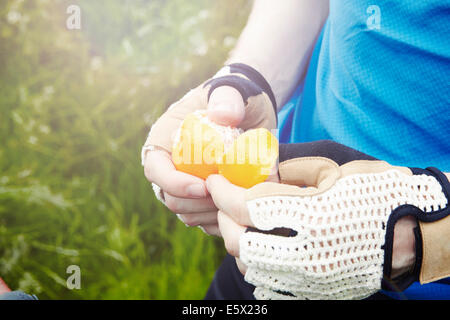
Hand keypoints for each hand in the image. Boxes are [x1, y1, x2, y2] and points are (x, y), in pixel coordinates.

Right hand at [143, 64, 276, 235]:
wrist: (250, 111)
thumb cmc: (236, 98)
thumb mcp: (233, 91)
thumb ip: (227, 98)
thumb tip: (223, 116)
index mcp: (165, 140)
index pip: (156, 170)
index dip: (175, 184)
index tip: (205, 186)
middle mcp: (171, 166)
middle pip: (171, 199)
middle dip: (199, 203)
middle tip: (229, 195)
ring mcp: (186, 184)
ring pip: (188, 214)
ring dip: (212, 213)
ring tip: (239, 198)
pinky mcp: (203, 197)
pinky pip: (205, 220)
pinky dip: (222, 220)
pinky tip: (241, 207)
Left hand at [207, 140, 448, 298]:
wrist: (413, 234)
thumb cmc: (377, 194)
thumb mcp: (334, 171)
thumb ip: (291, 171)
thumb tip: (259, 173)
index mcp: (312, 216)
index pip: (247, 207)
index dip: (223, 192)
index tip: (215, 180)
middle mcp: (307, 252)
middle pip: (239, 242)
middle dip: (223, 218)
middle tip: (224, 201)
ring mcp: (309, 277)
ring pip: (249, 266)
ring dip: (236, 242)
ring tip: (240, 224)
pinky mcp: (314, 291)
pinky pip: (269, 286)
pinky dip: (254, 267)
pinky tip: (258, 250)